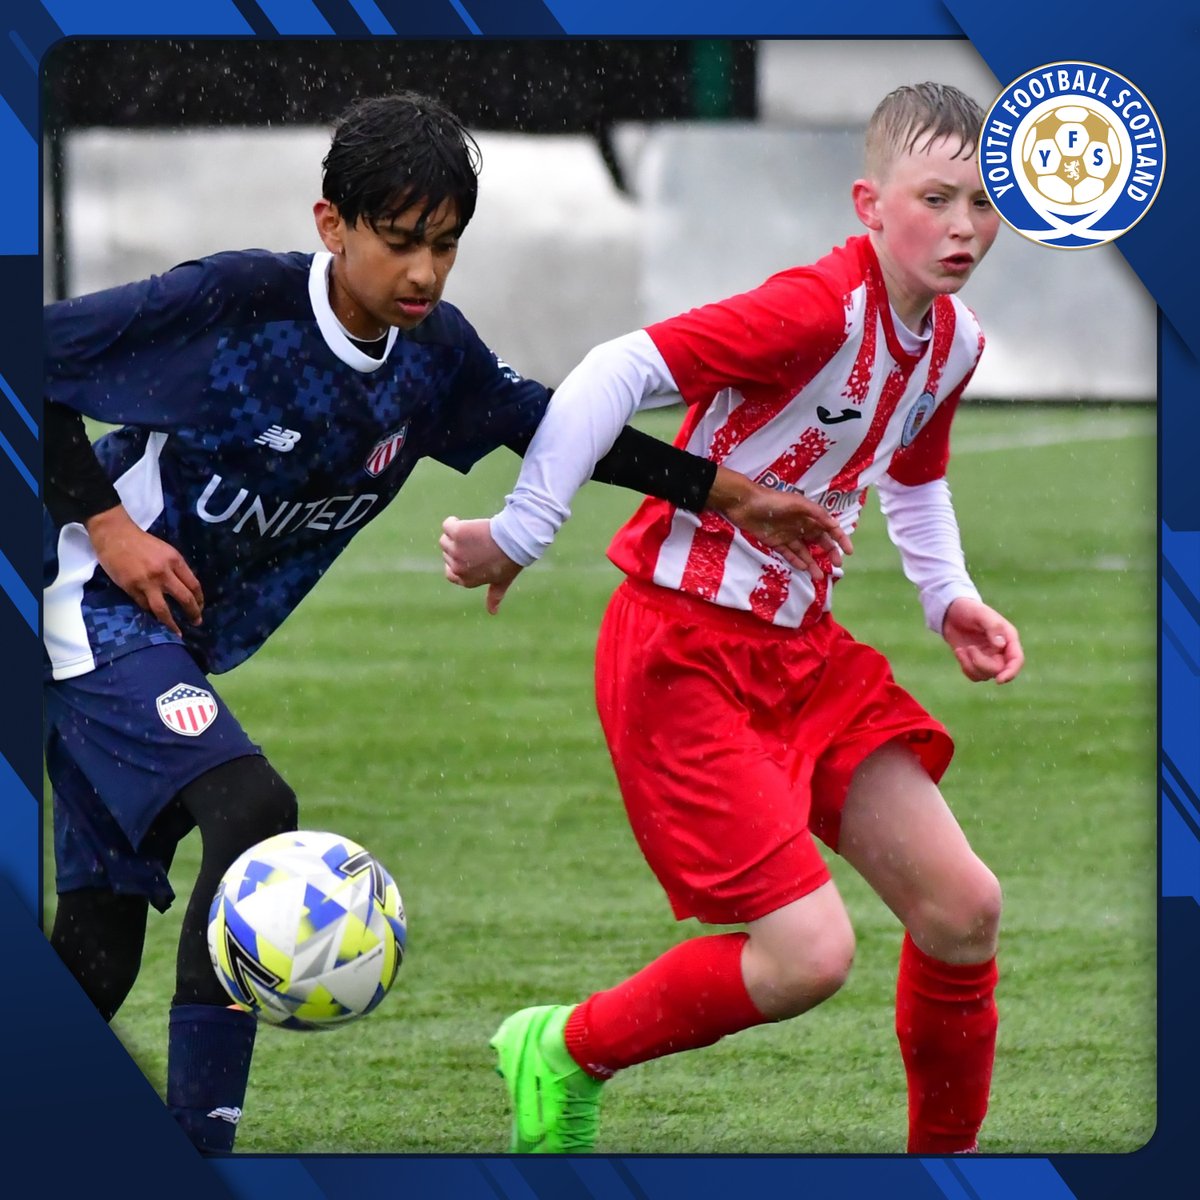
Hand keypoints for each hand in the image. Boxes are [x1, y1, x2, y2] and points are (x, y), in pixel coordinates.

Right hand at [86, 505, 202, 636]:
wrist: (115, 535)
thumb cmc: (141, 542)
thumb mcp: (165, 551)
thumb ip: (175, 569)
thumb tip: (184, 589)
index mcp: (175, 560)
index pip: (194, 585)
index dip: (199, 600)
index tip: (200, 608)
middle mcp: (164, 572)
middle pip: (185, 599)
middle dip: (193, 613)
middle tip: (196, 622)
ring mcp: (146, 582)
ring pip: (163, 609)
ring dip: (172, 623)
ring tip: (178, 632)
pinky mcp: (131, 588)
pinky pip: (144, 606)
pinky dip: (151, 613)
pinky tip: (156, 619)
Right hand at [440, 516, 523, 614]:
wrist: (515, 540)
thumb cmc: (510, 560)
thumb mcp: (502, 581)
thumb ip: (494, 596)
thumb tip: (493, 613)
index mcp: (466, 580)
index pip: (450, 573)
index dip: (457, 562)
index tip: (468, 554)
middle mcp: (458, 567)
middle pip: (447, 553)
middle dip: (459, 547)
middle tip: (478, 543)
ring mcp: (456, 550)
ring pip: (445, 539)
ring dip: (454, 534)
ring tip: (472, 532)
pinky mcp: (457, 533)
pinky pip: (447, 526)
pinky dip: (452, 522)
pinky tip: (461, 521)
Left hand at [707, 467, 852, 581]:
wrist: (744, 504)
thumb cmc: (772, 501)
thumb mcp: (798, 504)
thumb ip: (816, 513)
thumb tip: (835, 525)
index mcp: (809, 515)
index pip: (829, 528)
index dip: (841, 538)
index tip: (849, 551)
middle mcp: (801, 525)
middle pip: (819, 541)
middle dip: (830, 553)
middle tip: (837, 566)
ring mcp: (788, 535)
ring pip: (805, 551)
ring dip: (813, 563)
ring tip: (820, 577)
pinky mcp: (775, 542)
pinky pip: (789, 554)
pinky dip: (797, 561)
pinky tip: (804, 568)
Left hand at [942, 597, 1023, 683]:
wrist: (952, 611)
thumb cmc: (970, 609)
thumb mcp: (981, 614)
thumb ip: (993, 628)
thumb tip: (1000, 646)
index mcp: (1008, 638)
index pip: (1016, 660)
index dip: (1011, 672)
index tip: (999, 680)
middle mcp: (1002, 650)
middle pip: (999, 670)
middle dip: (982, 664)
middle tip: (969, 649)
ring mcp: (989, 658)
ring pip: (986, 676)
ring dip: (971, 665)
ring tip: (961, 649)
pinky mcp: (976, 662)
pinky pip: (974, 675)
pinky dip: (965, 666)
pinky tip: (959, 651)